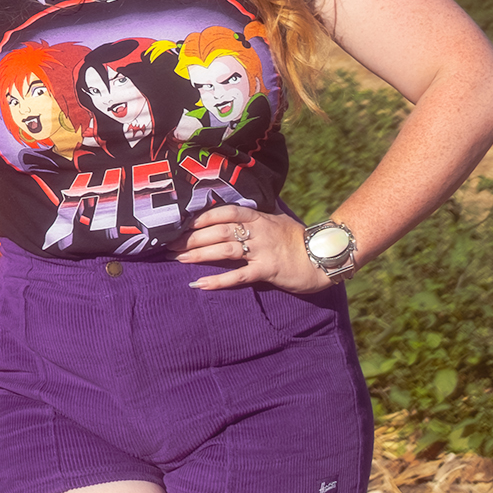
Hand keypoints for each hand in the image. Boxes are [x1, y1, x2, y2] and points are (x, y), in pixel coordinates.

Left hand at [176, 207, 335, 293]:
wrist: (323, 258)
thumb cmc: (298, 239)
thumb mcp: (278, 220)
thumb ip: (258, 215)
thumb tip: (241, 208)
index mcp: (259, 217)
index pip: (224, 211)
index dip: (201, 216)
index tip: (181, 222)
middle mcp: (258, 231)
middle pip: (218, 231)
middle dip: (191, 237)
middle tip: (169, 244)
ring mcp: (262, 251)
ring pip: (223, 250)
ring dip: (198, 255)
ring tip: (177, 260)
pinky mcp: (267, 270)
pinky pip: (237, 276)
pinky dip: (217, 281)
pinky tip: (199, 284)